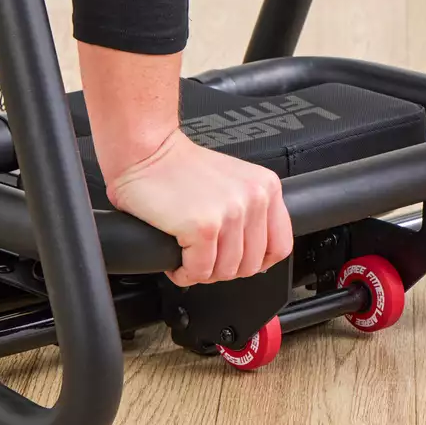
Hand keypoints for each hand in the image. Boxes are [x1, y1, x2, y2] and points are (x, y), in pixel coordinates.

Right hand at [106, 130, 293, 286]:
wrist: (146, 151)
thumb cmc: (178, 167)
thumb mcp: (233, 181)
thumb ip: (250, 211)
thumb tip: (254, 254)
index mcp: (266, 188)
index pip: (279, 246)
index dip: (257, 262)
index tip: (238, 261)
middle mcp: (253, 199)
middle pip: (251, 265)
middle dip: (223, 269)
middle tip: (204, 259)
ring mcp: (230, 213)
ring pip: (225, 271)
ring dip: (202, 272)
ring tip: (188, 258)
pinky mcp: (203, 227)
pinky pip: (199, 271)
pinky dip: (185, 273)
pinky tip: (177, 262)